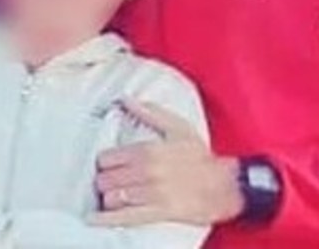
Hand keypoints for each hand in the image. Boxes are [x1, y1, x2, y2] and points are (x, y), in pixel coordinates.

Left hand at [90, 99, 243, 226]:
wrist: (225, 186)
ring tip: (114, 196)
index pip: (106, 159)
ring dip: (110, 198)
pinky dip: (107, 219)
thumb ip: (148, 112)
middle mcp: (147, 172)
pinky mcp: (159, 212)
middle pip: (105, 179)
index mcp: (147, 150)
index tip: (110, 166)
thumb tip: (125, 99)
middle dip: (105, 181)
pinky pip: (126, 217)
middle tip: (111, 182)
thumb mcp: (177, 128)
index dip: (105, 164)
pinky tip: (94, 220)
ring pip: (112, 197)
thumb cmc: (200, 157)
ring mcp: (152, 193)